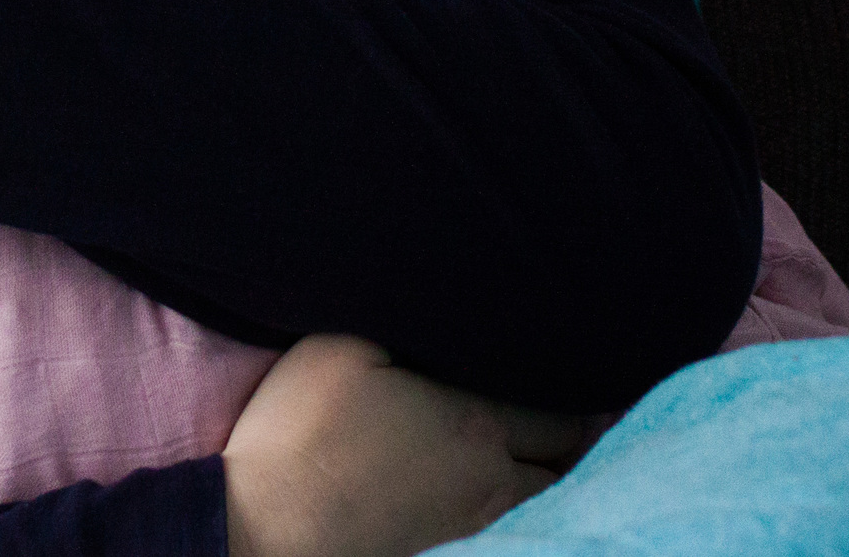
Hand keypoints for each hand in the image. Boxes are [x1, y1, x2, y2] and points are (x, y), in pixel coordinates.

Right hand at [223, 335, 586, 556]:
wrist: (264, 530)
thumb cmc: (301, 432)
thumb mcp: (344, 346)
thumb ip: (409, 326)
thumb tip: (446, 314)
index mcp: (478, 426)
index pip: (561, 414)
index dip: (577, 390)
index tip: (584, 368)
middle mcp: (491, 482)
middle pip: (563, 461)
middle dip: (572, 431)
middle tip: (572, 399)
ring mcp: (469, 524)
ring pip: (540, 496)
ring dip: (549, 467)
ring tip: (541, 437)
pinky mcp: (441, 547)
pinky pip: (505, 518)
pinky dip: (518, 494)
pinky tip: (493, 471)